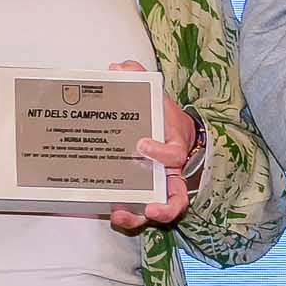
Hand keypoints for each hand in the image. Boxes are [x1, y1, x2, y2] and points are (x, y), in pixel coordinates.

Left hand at [106, 58, 196, 231]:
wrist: (174, 136)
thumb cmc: (163, 120)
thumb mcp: (156, 97)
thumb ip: (140, 78)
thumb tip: (119, 68)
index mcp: (173, 148)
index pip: (173, 153)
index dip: (160, 151)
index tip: (142, 144)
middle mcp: (170, 174)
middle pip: (176, 198)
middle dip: (164, 207)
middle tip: (149, 207)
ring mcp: (159, 188)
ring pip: (158, 211)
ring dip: (138, 217)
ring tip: (119, 215)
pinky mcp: (144, 196)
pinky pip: (138, 211)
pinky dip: (128, 216)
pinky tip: (110, 212)